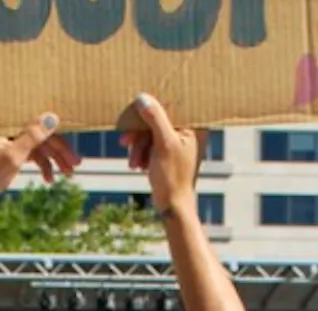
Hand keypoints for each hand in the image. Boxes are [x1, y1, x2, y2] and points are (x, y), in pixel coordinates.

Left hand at [0, 113, 79, 214]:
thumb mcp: (13, 155)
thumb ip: (33, 136)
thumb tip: (52, 117)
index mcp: (9, 123)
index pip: (41, 124)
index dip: (59, 138)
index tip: (74, 153)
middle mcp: (10, 128)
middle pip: (42, 136)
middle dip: (60, 152)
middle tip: (75, 166)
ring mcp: (10, 140)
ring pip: (39, 146)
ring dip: (53, 160)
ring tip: (67, 174)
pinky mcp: (9, 152)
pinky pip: (31, 155)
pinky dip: (41, 165)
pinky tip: (49, 179)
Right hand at [120, 93, 202, 215]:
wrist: (172, 206)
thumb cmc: (172, 177)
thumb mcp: (163, 145)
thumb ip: (155, 119)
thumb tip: (143, 98)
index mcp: (192, 127)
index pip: (168, 106)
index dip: (148, 109)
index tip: (133, 113)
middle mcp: (186, 132)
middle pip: (156, 121)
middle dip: (139, 134)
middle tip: (125, 141)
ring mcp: (176, 144)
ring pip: (149, 134)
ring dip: (138, 147)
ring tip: (134, 163)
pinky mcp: (167, 154)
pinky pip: (149, 145)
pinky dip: (141, 154)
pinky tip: (137, 166)